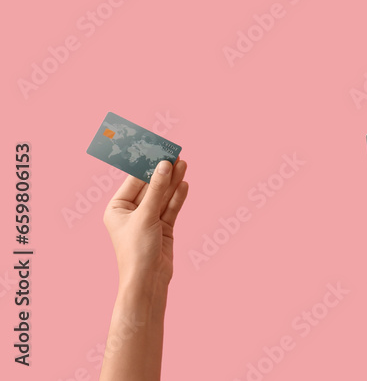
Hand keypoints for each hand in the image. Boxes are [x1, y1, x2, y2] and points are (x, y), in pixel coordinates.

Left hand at [103, 160, 189, 290]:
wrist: (148, 280)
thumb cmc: (137, 251)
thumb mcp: (146, 216)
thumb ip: (157, 189)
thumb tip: (164, 165)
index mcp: (117, 208)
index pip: (134, 181)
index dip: (147, 166)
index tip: (159, 151)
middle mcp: (132, 212)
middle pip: (151, 187)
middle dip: (163, 172)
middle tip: (175, 154)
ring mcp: (148, 220)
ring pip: (163, 196)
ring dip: (173, 181)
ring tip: (184, 163)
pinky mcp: (163, 227)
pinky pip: (171, 207)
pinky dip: (178, 196)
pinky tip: (184, 183)